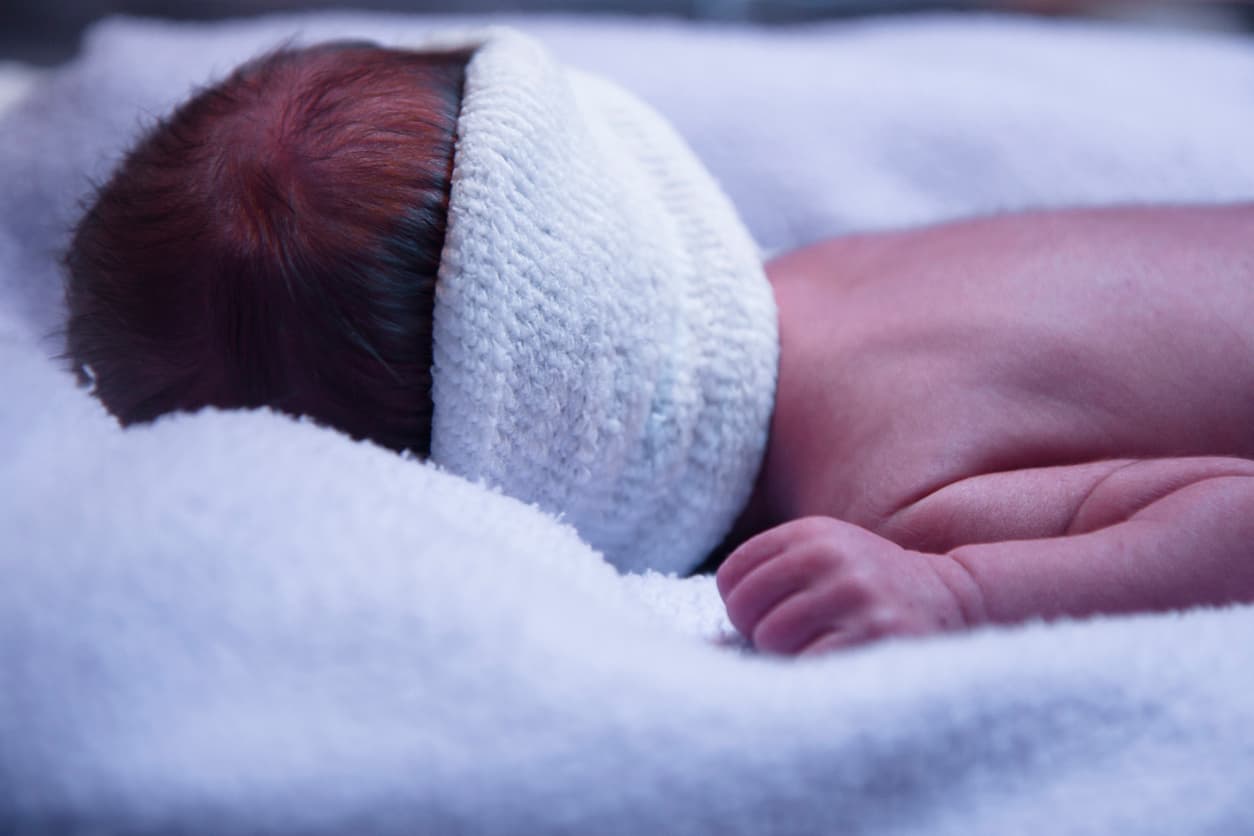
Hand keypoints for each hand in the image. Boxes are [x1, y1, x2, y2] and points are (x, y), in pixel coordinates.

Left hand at [716, 517, 977, 654]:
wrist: (956, 598)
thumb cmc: (869, 587)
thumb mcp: (824, 554)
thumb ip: (772, 570)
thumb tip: (705, 637)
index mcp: (809, 533)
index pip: (732, 574)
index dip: (741, 604)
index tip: (767, 613)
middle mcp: (830, 556)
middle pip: (744, 608)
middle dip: (760, 631)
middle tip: (794, 635)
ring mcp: (854, 594)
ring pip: (772, 637)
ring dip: (790, 653)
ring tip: (822, 644)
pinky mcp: (875, 634)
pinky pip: (809, 664)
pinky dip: (814, 672)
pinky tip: (839, 661)